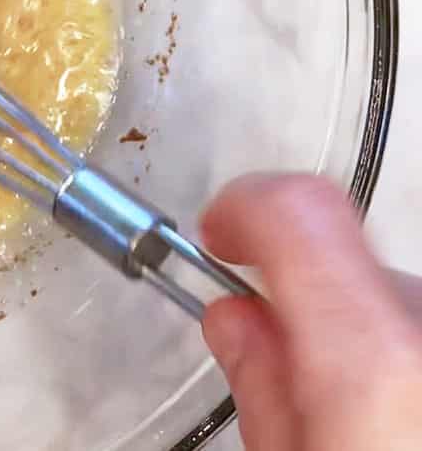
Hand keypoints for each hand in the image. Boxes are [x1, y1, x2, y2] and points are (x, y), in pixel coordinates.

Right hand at [201, 174, 421, 450]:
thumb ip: (257, 384)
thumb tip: (234, 321)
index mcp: (371, 358)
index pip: (296, 209)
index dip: (242, 206)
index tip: (217, 235)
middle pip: (343, 254)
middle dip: (297, 286)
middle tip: (271, 351)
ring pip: (392, 290)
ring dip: (354, 322)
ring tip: (341, 403)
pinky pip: (417, 317)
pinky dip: (398, 347)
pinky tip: (390, 411)